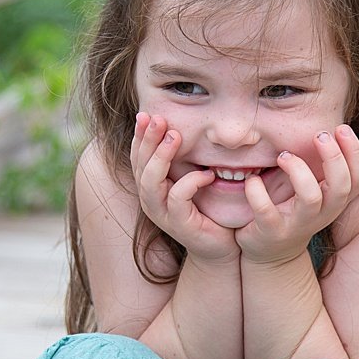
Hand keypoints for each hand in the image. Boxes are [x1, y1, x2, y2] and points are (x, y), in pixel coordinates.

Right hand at [131, 112, 238, 263]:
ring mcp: (162, 214)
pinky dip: (191, 182)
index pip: (137, 157)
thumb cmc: (206, 209)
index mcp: (150, 187)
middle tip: (159, 118)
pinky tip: (207, 174)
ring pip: (151, 182)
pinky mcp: (179, 224)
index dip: (139, 136)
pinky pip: (178, 198)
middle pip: (140, 166)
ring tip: (175, 136)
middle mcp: (150, 200)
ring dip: (162, 157)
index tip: (146, 113)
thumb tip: (180, 126)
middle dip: (148, 139)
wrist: (220, 245)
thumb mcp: (191, 179)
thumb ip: (183, 160)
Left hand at [236, 124, 358, 266]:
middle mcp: (322, 213)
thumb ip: (321, 165)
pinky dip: (258, 193)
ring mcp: (297, 225)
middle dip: (333, 158)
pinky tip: (252, 181)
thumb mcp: (313, 189)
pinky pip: (267, 213)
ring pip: (310, 198)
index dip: (355, 153)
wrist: (270, 251)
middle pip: (341, 187)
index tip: (341, 127)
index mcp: (334, 200)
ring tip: (283, 156)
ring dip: (298, 172)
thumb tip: (326, 125)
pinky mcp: (272, 232)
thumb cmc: (293, 209)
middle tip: (319, 135)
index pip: (358, 178)